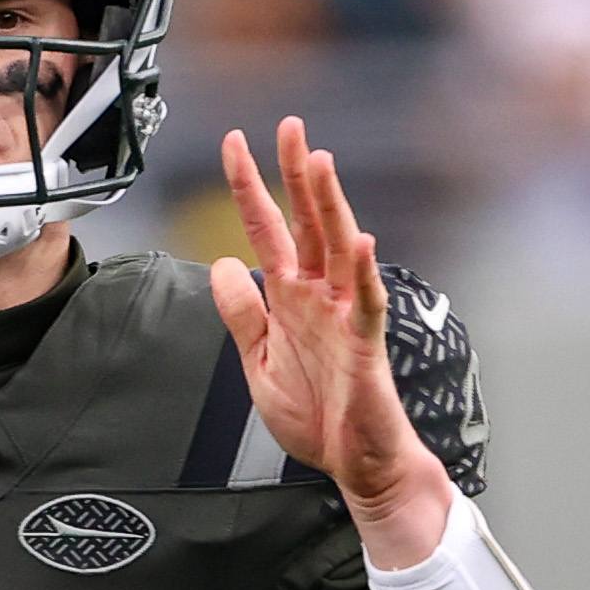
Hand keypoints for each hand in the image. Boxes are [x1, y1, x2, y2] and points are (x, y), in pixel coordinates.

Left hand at [208, 116, 452, 569]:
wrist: (353, 464)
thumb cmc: (316, 415)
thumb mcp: (257, 361)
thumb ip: (242, 313)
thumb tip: (223, 264)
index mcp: (292, 298)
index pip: (268, 230)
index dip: (249, 188)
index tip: (234, 145)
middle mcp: (320, 297)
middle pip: (308, 222)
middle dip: (296, 174)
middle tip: (289, 125)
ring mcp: (346, 317)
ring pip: (339, 248)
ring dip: (330, 204)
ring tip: (319, 161)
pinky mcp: (366, 347)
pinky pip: (366, 304)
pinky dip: (362, 274)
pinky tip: (359, 241)